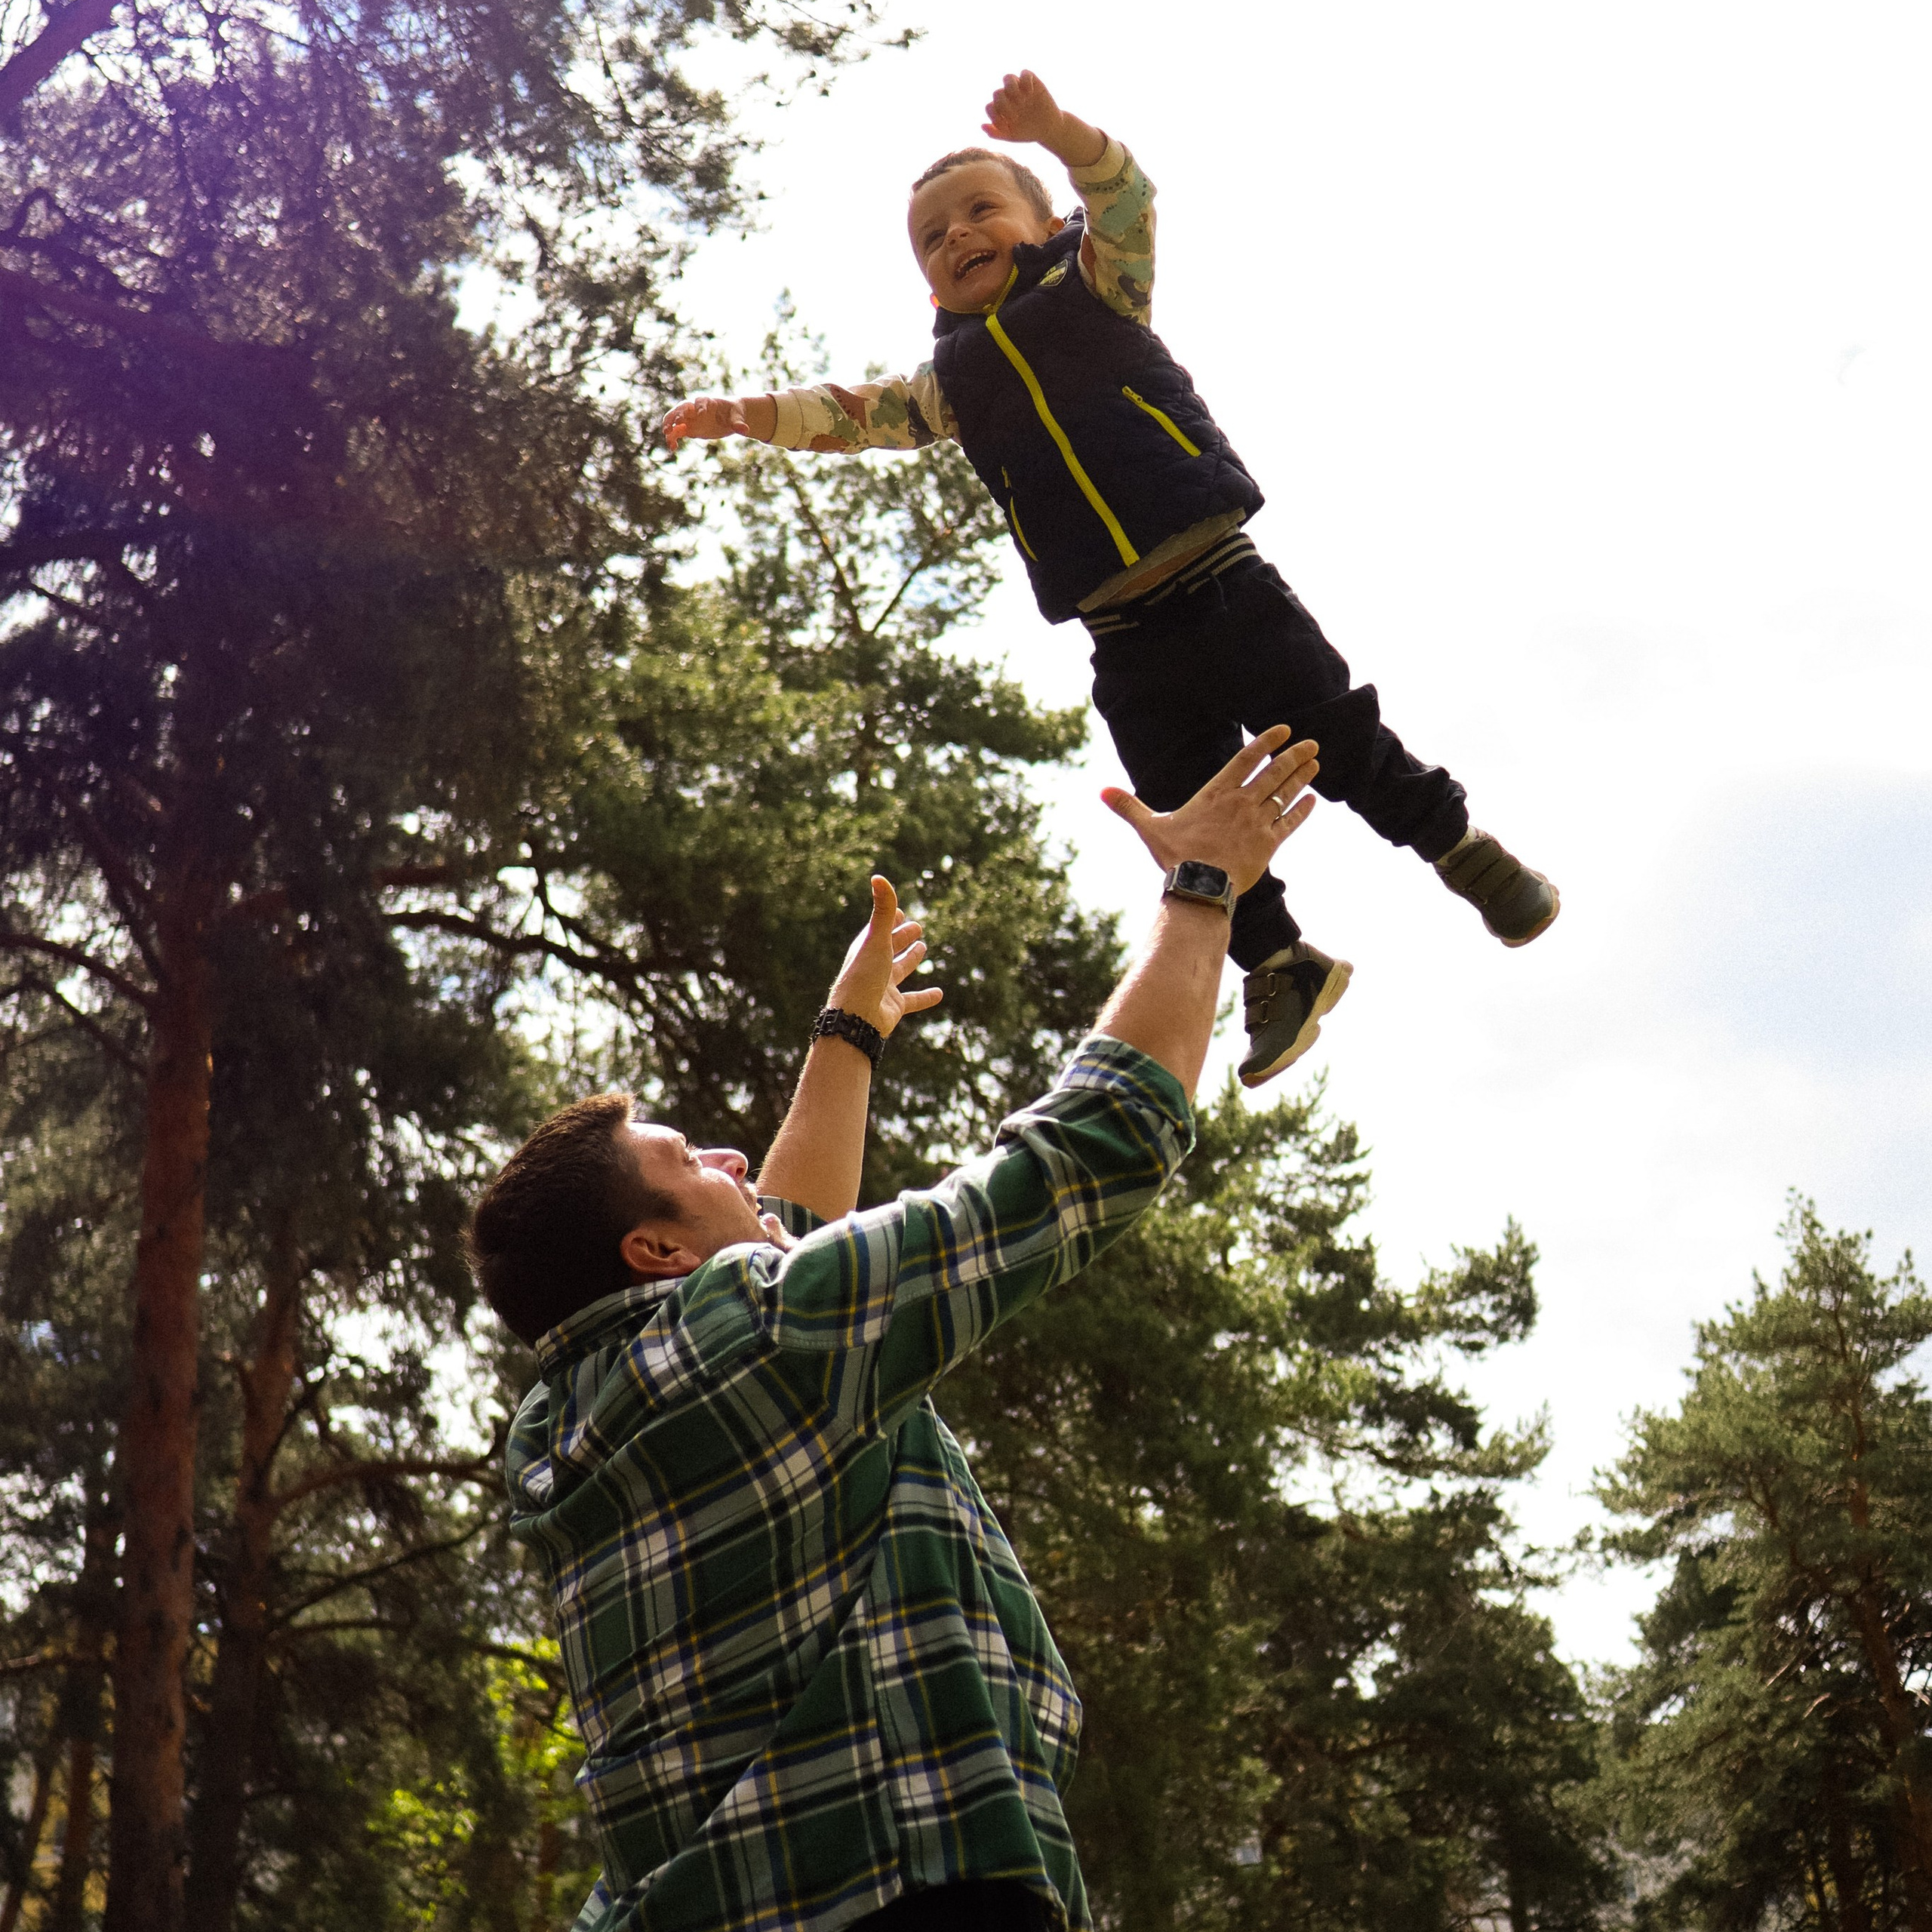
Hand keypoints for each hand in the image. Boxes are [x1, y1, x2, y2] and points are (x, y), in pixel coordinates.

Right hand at [664, 396, 748, 450]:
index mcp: (708, 402)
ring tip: (666, 434)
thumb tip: (745, 431)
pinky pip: (676, 432)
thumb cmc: (734, 412)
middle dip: (678, 414)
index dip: (700, 407)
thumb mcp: (738, 416)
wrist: (728, 416)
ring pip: (675, 419)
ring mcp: (690, 418)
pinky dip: (673, 438)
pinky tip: (673, 448)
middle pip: (682, 408)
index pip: (701, 402)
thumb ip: (738, 423)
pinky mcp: (688, 428)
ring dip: (669, 425)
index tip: (701, 414)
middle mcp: (695, 408)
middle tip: (676, 423)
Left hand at [827, 876, 944, 1039]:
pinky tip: (939, 994)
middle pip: (890, 947)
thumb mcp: (877, 938)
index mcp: (867, 948)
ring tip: (922, 948)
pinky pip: (913, 1000)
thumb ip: (883, 909)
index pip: (880, 928)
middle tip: (917, 928)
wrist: (857, 1018)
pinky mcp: (893, 1006)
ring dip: (911, 959)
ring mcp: (883, 986)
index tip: (901, 911)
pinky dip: (925, 997)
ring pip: (900, 970)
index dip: (891, 919)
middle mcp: (874, 966)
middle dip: (902, 937)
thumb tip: (878, 876)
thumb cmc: (864, 975)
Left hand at [982, 70, 1063, 146]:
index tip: (1006, 125)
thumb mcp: (1011, 136)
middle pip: (997, 93)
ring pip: (1008, 78)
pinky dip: (1025, 80)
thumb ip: (996, 133)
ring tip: (1020, 101)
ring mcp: (1019, 88)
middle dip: (1004, 105)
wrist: (1048, 128)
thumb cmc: (1028, 132)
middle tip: (1015, 117)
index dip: (995, 116)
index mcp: (1000, 109)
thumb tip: (982, 126)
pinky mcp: (1032, 82)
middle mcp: (1007, 96)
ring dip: (1011, 88)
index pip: (990, 107)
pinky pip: (1025, 73)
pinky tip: (1030, 93)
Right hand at [1101, 726, 1318, 893]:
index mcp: (1216, 793)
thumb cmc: (1175, 857)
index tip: (1283, 730)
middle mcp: (1241, 803)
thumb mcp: (1149, 829)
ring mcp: (1258, 823)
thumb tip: (1101, 791)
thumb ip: (1129, 807)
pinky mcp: (1269, 844)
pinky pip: (1290, 822)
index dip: (1266, 742)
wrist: (1199, 888)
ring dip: (1302, 777)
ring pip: (1285, 793)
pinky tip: (1312, 801)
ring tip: (1315, 763)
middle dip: (1294, 756)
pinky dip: (1302, 810)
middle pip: (1273, 772)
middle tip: (1312, 743)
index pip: (1246, 759)